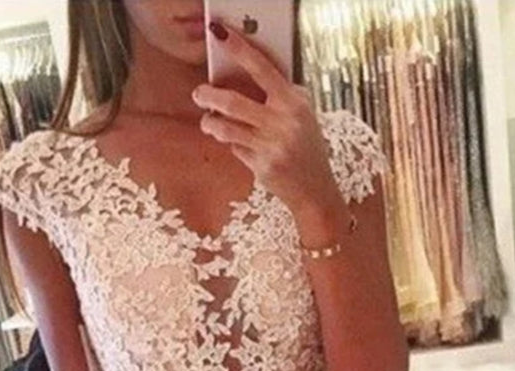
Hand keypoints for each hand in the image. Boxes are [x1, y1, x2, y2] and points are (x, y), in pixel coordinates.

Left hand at [192, 22, 340, 214]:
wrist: (316, 191)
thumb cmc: (307, 149)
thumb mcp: (303, 116)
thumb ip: (281, 97)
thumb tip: (245, 75)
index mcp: (294, 102)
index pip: (262, 68)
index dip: (239, 49)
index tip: (220, 34)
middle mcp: (283, 122)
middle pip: (233, 102)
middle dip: (209, 96)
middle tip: (199, 94)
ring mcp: (271, 146)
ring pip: (227, 128)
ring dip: (211, 124)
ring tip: (208, 122)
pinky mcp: (261, 167)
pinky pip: (236, 149)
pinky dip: (233, 145)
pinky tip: (238, 145)